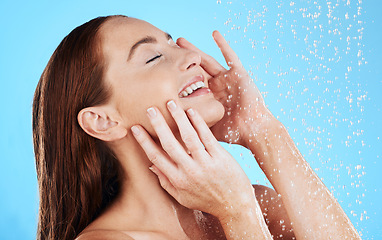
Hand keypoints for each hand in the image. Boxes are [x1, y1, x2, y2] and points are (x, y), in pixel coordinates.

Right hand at [131, 100, 255, 219]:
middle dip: (158, 125)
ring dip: (178, 118)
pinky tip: (191, 112)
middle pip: (169, 144)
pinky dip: (198, 123)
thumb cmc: (206, 200)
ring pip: (188, 137)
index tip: (135, 128)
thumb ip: (166, 182)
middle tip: (150, 109)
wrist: (235, 206)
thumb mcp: (182, 197)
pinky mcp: (220, 157)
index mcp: (178, 181)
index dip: (144, 141)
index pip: (156, 157)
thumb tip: (151, 165)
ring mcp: (205, 163)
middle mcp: (189, 171)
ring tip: (171, 104)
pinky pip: (207, 137)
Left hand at [177, 31, 274, 147]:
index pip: (191, 84)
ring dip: (195, 51)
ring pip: (208, 61)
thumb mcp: (208, 128)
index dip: (178, 77)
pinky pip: (231, 56)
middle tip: (167, 51)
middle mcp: (218, 86)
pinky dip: (223, 45)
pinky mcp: (239, 74)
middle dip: (182, 61)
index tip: (162, 71)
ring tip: (180, 41)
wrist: (254, 130)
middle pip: (196, 70)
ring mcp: (228, 79)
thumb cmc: (233, 133)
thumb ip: (193, 127)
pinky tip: (214, 34)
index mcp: (210, 98)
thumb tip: (172, 136)